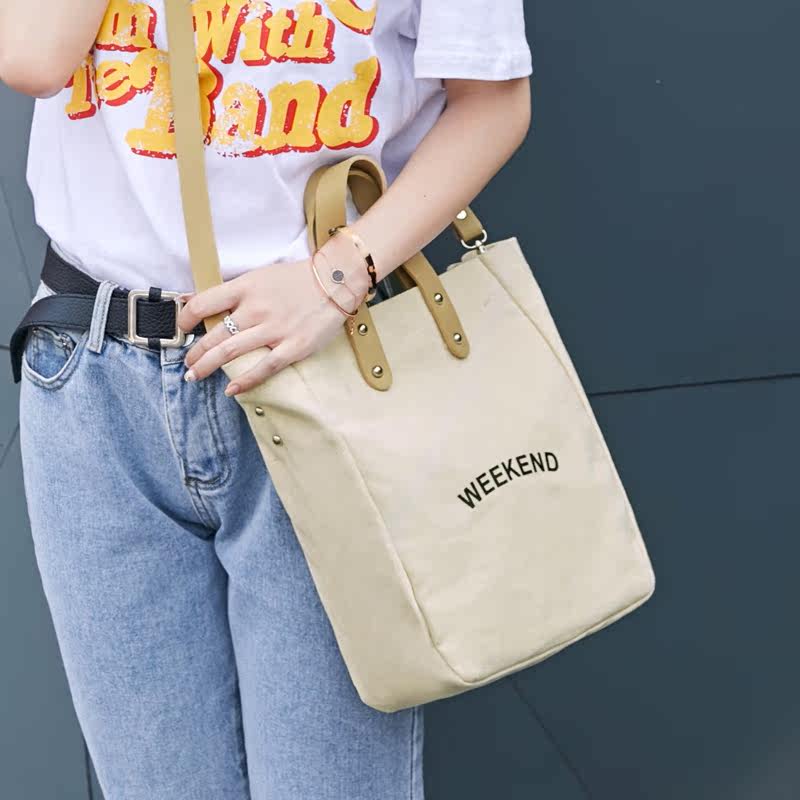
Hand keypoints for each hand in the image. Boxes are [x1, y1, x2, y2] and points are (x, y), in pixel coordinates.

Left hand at [177, 255, 364, 396]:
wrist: (337, 281)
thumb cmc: (298, 279)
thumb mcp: (260, 276)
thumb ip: (233, 292)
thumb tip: (197, 300)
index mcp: (246, 288)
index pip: (203, 304)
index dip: (186, 319)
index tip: (182, 329)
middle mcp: (256, 309)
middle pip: (213, 335)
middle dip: (194, 352)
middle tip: (187, 362)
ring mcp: (275, 329)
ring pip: (230, 352)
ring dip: (207, 366)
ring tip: (194, 375)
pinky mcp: (293, 347)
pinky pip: (264, 368)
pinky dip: (244, 380)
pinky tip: (230, 389)